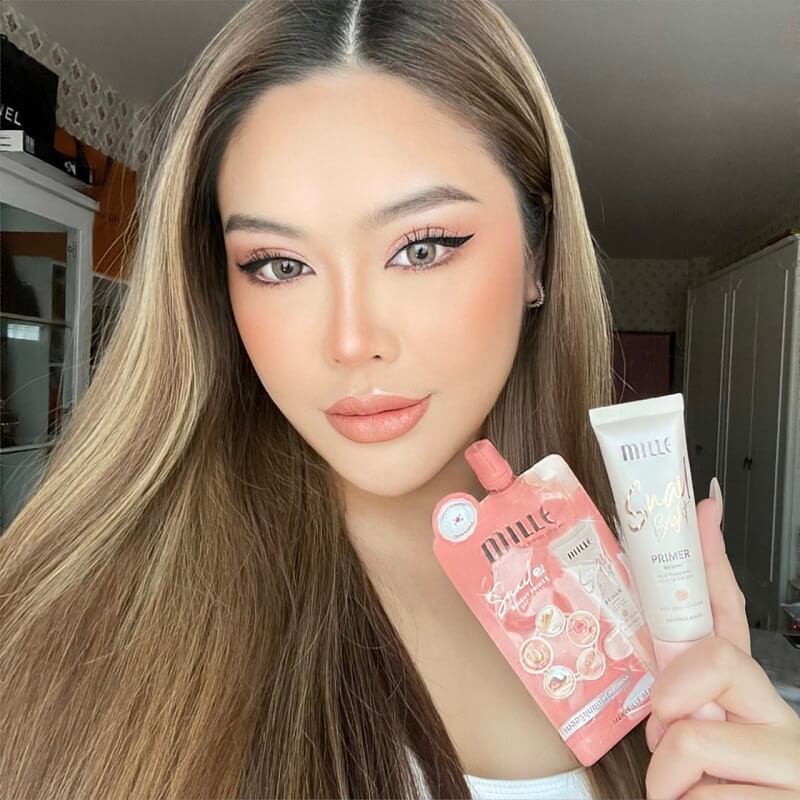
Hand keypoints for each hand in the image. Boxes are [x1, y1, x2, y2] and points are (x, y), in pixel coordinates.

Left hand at [643, 482, 799, 799]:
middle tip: (666, 741)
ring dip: (667, 779)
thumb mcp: (695, 747)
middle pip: (717, 659)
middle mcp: (781, 719)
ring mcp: (792, 760)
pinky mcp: (788, 796)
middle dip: (670, 703)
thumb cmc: (716, 794)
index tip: (704, 508)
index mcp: (752, 700)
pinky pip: (700, 795)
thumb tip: (659, 699)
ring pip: (692, 739)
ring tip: (684, 796)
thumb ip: (683, 707)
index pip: (731, 615)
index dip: (714, 559)